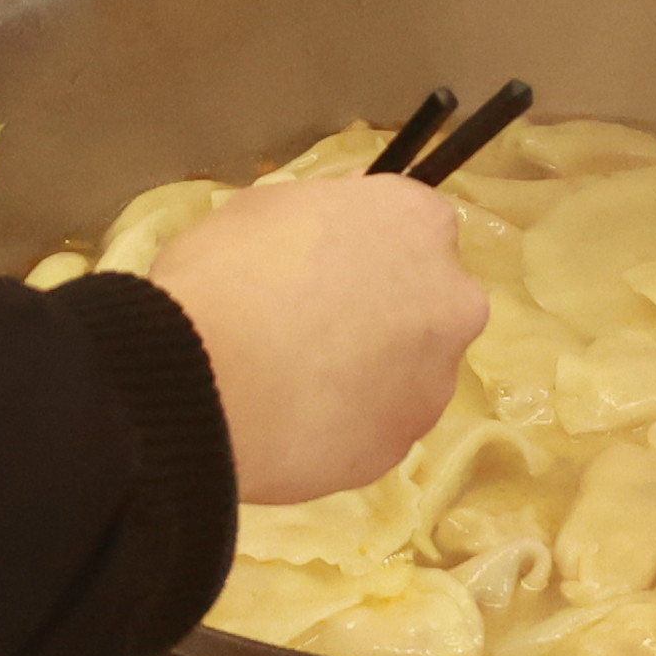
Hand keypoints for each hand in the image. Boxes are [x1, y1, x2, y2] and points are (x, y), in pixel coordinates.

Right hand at [145, 175, 486, 506]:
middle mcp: (450, 301)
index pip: (418, 223)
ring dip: (370, 376)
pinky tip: (292, 425)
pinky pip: (376, 429)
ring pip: (410, 374)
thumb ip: (322, 218)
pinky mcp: (401, 448)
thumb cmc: (229, 272)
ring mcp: (433, 382)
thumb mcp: (266, 207)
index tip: (330, 261)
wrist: (205, 381)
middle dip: (387, 313)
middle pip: (430, 302)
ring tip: (296, 386)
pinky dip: (345, 427)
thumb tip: (328, 240)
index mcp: (418, 223)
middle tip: (316, 325)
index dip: (372, 243)